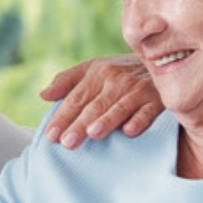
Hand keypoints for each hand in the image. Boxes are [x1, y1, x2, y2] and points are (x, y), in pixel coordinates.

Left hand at [40, 56, 162, 146]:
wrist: (159, 60)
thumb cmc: (120, 71)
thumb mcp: (93, 70)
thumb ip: (67, 81)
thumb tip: (43, 95)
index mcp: (97, 73)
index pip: (76, 98)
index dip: (62, 117)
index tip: (51, 135)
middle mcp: (116, 80)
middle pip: (94, 106)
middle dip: (80, 124)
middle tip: (67, 143)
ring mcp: (137, 89)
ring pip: (119, 108)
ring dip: (106, 120)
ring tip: (92, 133)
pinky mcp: (157, 99)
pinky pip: (147, 111)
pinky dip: (139, 120)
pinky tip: (130, 131)